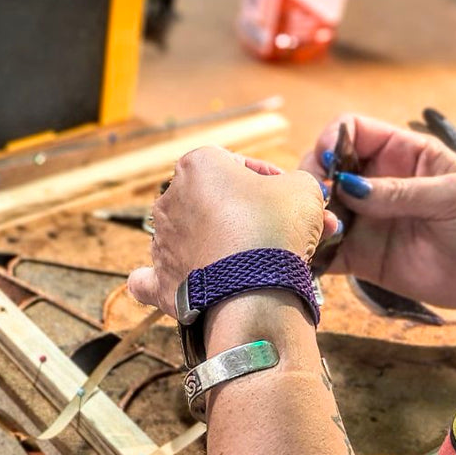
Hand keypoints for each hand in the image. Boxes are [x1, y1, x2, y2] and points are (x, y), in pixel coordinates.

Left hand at [126, 146, 338, 315]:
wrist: (255, 289)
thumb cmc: (275, 228)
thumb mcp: (303, 188)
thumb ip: (295, 182)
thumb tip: (291, 192)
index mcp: (197, 165)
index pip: (235, 164)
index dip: (267, 178)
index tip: (288, 196)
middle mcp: (170, 200)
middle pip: (215, 203)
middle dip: (250, 214)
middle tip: (286, 231)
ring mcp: (161, 242)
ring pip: (194, 237)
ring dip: (225, 245)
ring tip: (265, 262)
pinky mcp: (161, 281)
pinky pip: (152, 278)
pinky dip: (167, 278)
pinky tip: (175, 279)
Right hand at [303, 115, 455, 323]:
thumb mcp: (454, 195)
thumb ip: (400, 192)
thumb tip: (348, 187)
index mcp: (402, 154)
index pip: (351, 131)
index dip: (331, 141)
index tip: (327, 164)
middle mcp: (378, 184)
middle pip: (325, 170)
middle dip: (313, 183)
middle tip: (317, 205)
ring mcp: (368, 222)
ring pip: (320, 211)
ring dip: (309, 219)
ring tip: (320, 233)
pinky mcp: (363, 259)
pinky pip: (327, 253)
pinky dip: (313, 254)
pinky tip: (311, 257)